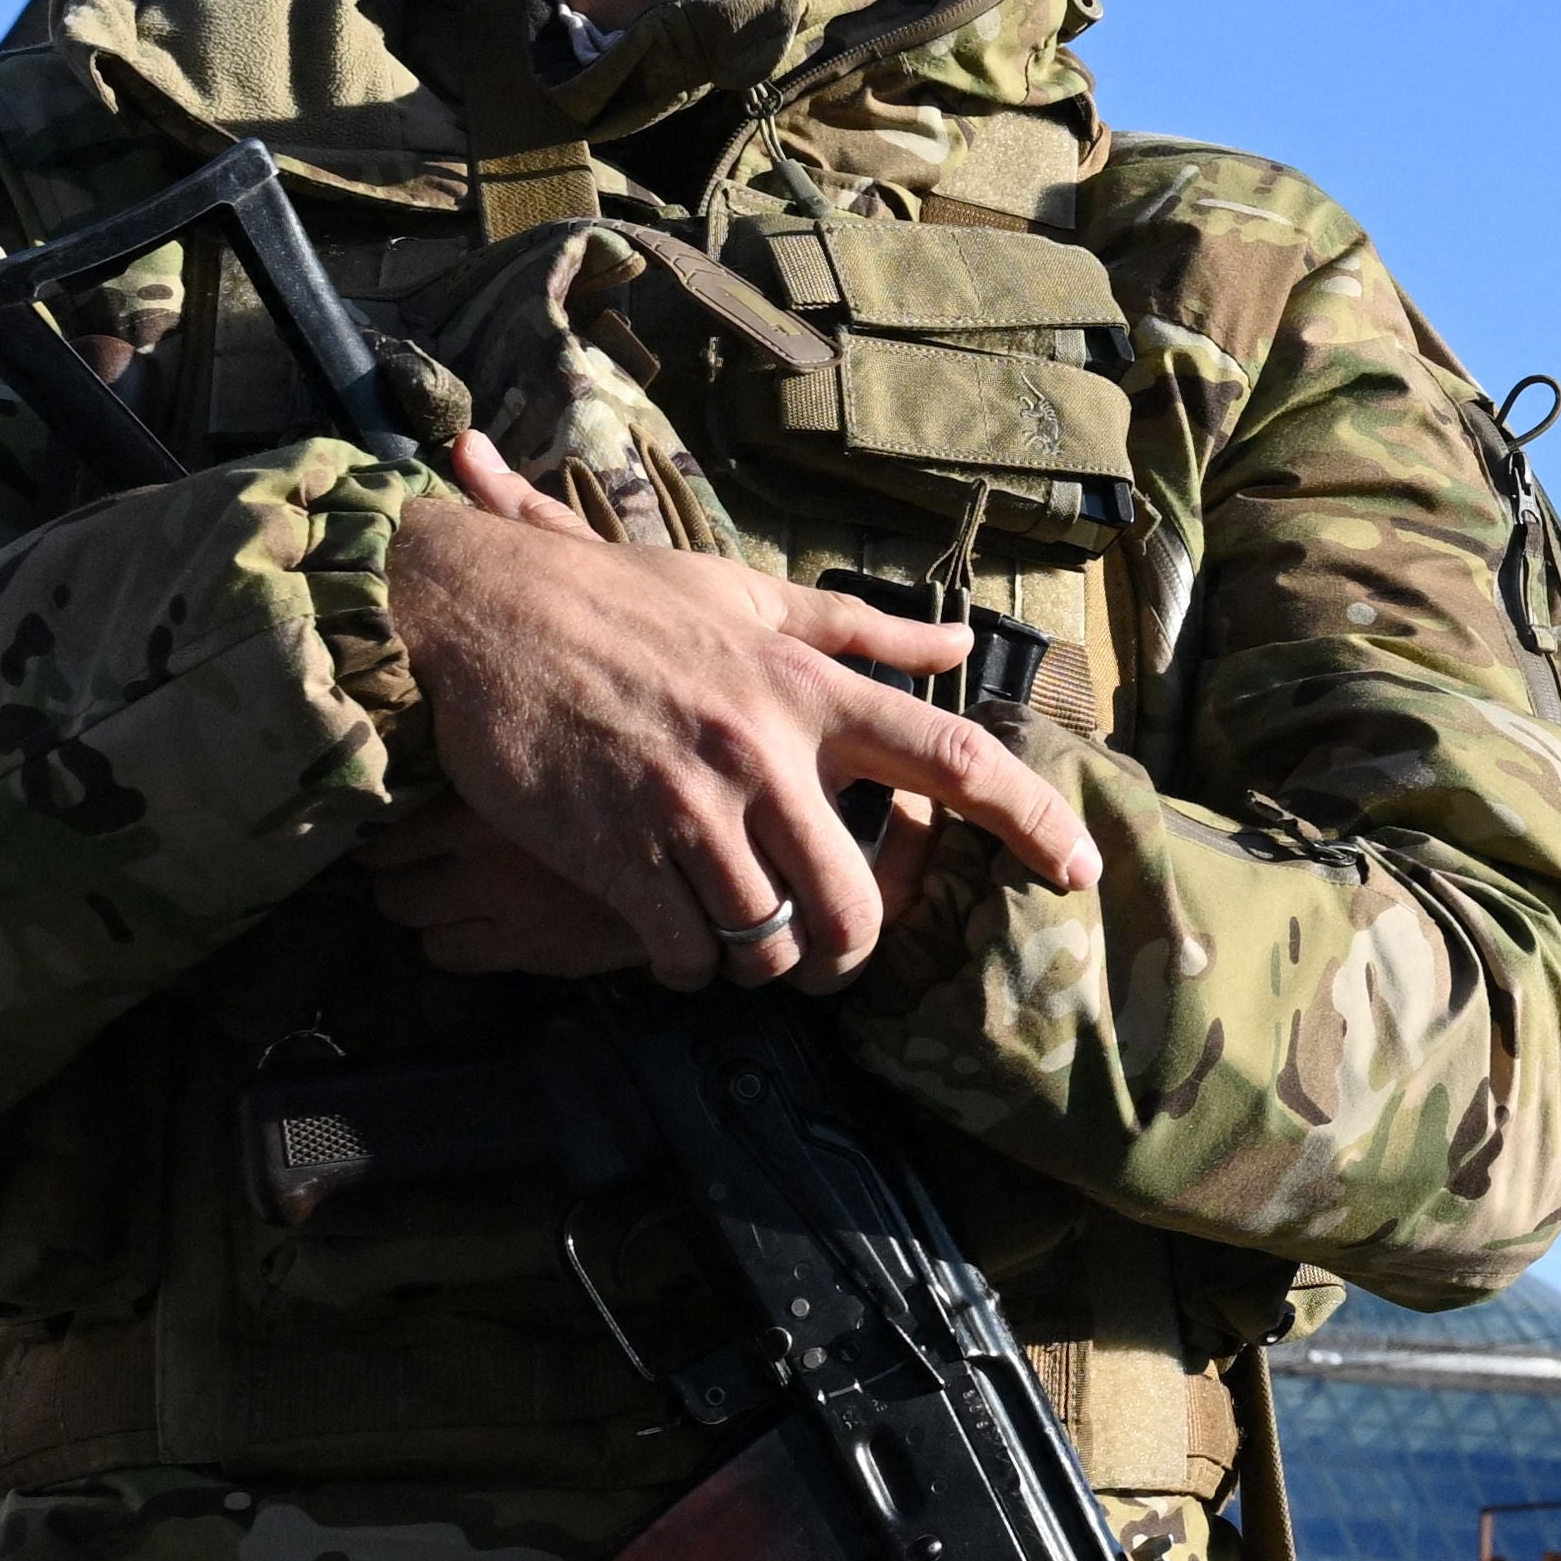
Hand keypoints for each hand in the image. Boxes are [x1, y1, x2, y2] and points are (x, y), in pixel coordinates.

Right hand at [371, 437, 1094, 989]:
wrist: (482, 612)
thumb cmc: (617, 604)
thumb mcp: (746, 595)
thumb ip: (857, 629)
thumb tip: (959, 645)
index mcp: (809, 689)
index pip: (957, 762)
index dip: (1031, 826)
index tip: (1078, 873)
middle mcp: (768, 753)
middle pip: (861, 906)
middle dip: (849, 954)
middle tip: (824, 955)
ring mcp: (694, 808)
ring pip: (774, 944)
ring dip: (764, 965)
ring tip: (738, 942)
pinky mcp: (620, 853)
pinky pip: (688, 955)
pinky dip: (689, 964)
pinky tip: (670, 933)